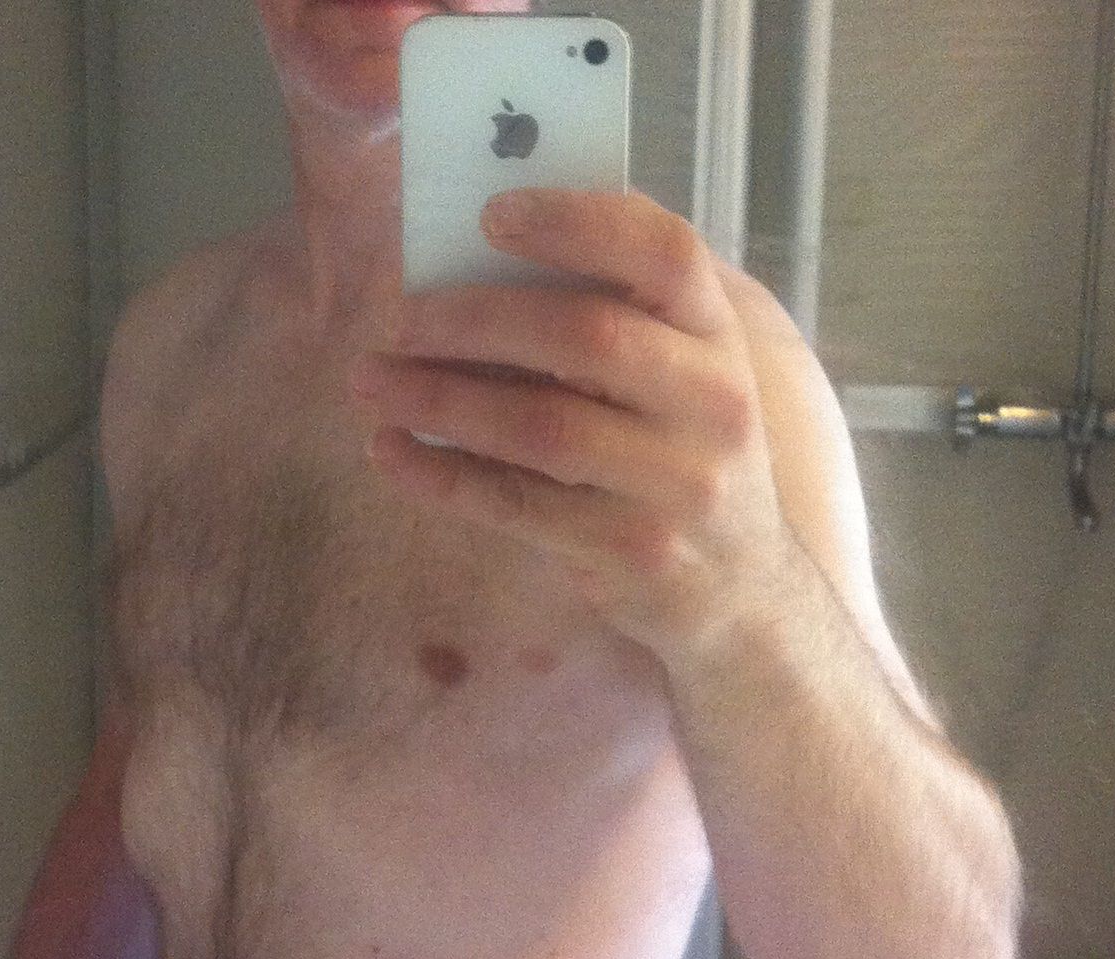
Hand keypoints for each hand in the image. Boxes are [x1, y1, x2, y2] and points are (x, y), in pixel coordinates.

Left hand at [351, 188, 793, 662]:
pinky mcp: (633, 551)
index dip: (578, 222)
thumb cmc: (678, 448)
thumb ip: (615, 305)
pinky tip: (389, 451)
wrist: (743, 589)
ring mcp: (680, 484)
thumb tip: (489, 235)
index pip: (664, 252)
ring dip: (440, 400)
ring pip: (542, 427)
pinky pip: (517, 505)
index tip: (489, 213)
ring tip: (370, 381)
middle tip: (399, 319)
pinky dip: (442, 475)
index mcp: (719, 334)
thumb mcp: (679, 369)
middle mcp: (715, 404)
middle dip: (475, 320)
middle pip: (586, 336)